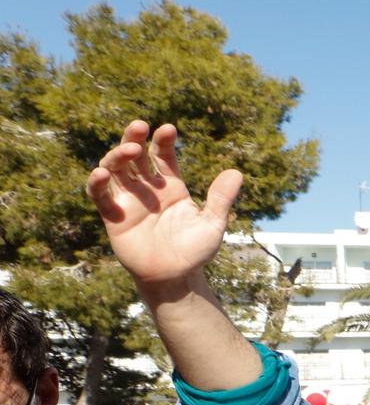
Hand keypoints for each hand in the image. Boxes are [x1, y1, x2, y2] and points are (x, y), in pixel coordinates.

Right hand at [86, 121, 242, 291]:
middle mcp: (147, 189)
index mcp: (171, 186)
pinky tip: (102, 173)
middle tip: (139, 126)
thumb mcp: (212, 224)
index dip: (163, 142)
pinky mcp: (113, 216)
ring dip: (118, 156)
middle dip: (134, 138)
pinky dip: (97, 183)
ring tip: (129, 149)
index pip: (163, 156)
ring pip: (116, 169)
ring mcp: (128, 200)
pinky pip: (99, 196)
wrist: (175, 278)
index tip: (168, 129)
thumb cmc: (195, 252)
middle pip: (135, 156)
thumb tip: (236, 172)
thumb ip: (220, 199)